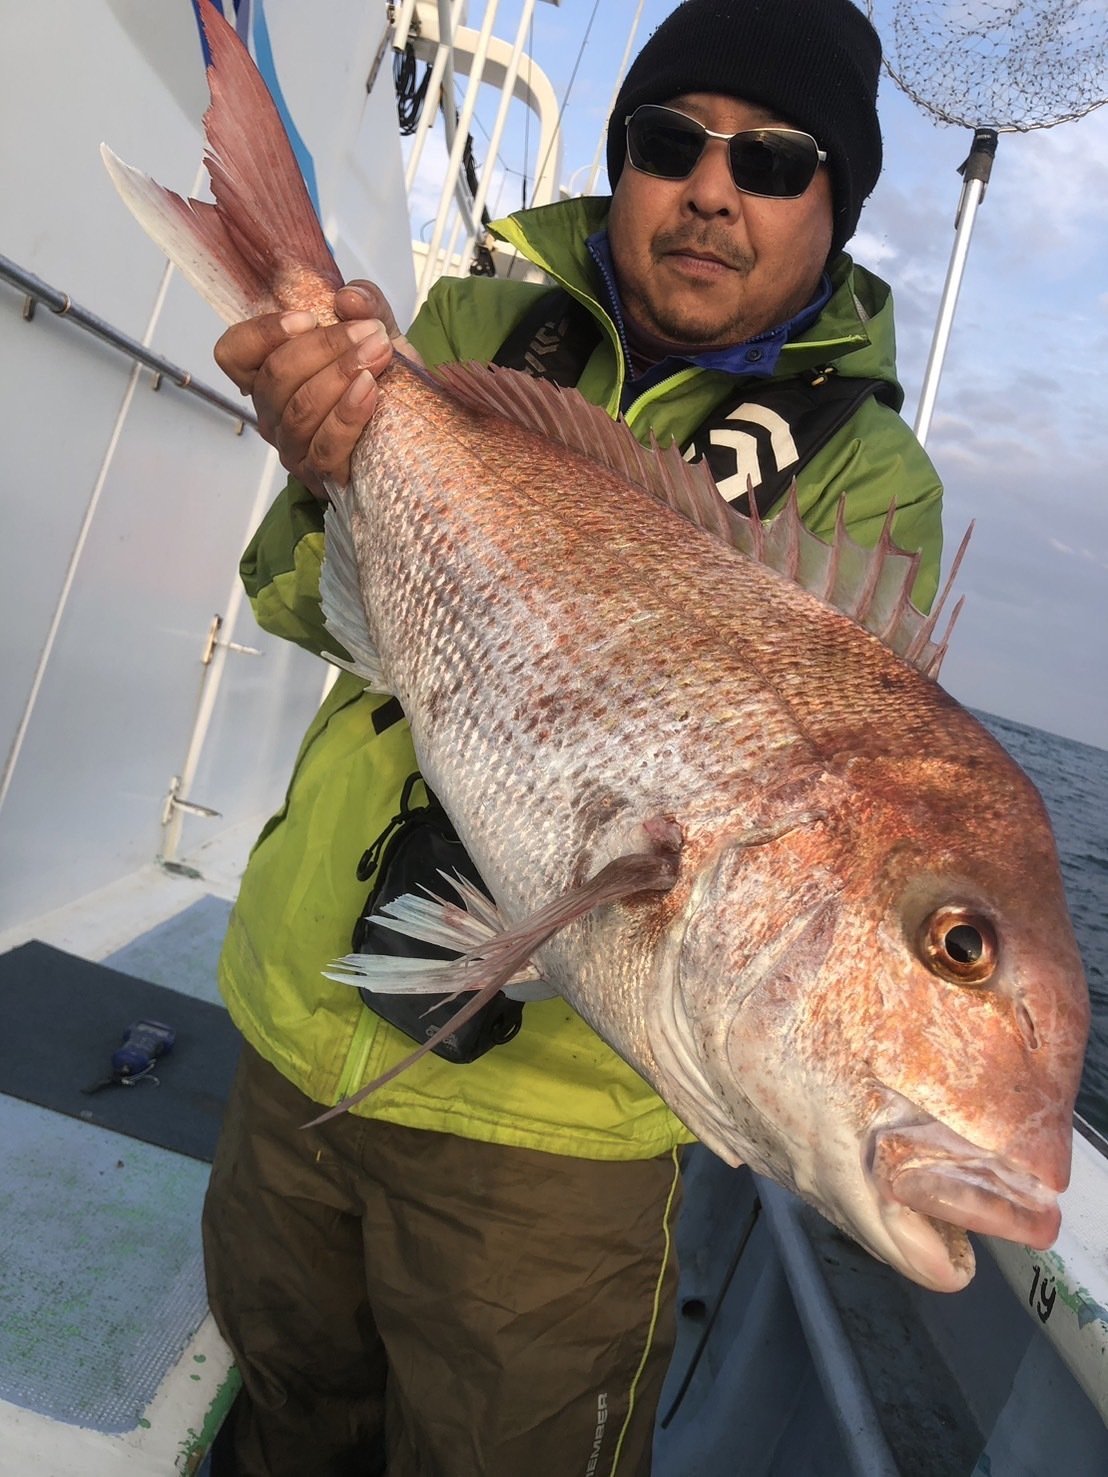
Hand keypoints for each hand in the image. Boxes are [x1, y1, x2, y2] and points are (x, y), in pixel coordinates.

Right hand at [213, 281, 421, 499]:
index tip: (308, 318)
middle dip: (324, 348)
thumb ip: (367, 307)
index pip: (234, 354)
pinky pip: (325, 446)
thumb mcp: (378, 335)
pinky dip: (348, 415)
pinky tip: (370, 391)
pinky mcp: (321, 476)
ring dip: (340, 376)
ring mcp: (294, 448)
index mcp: (271, 376)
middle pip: (275, 377)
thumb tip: (348, 297)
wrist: (417, 433)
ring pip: (300, 410)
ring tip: (378, 355)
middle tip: (369, 333)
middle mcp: (272, 414)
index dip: (262, 333)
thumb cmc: (385, 382)